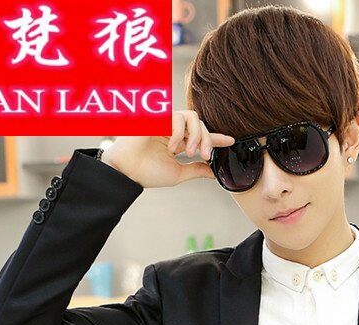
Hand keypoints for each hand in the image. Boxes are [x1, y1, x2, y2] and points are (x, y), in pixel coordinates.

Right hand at [100, 110, 235, 187]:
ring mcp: (164, 122)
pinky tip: (172, 147)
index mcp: (177, 142)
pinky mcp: (156, 116)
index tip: (231, 141)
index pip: (200, 136)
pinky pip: (178, 117)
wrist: (127, 172)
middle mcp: (172, 130)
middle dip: (207, 140)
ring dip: (195, 136)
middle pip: (200, 124)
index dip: (216, 138)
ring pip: (192, 117)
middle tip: (204, 155)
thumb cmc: (147, 173)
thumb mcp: (179, 173)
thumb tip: (213, 172)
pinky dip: (180, 134)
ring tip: (187, 153)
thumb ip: (196, 170)